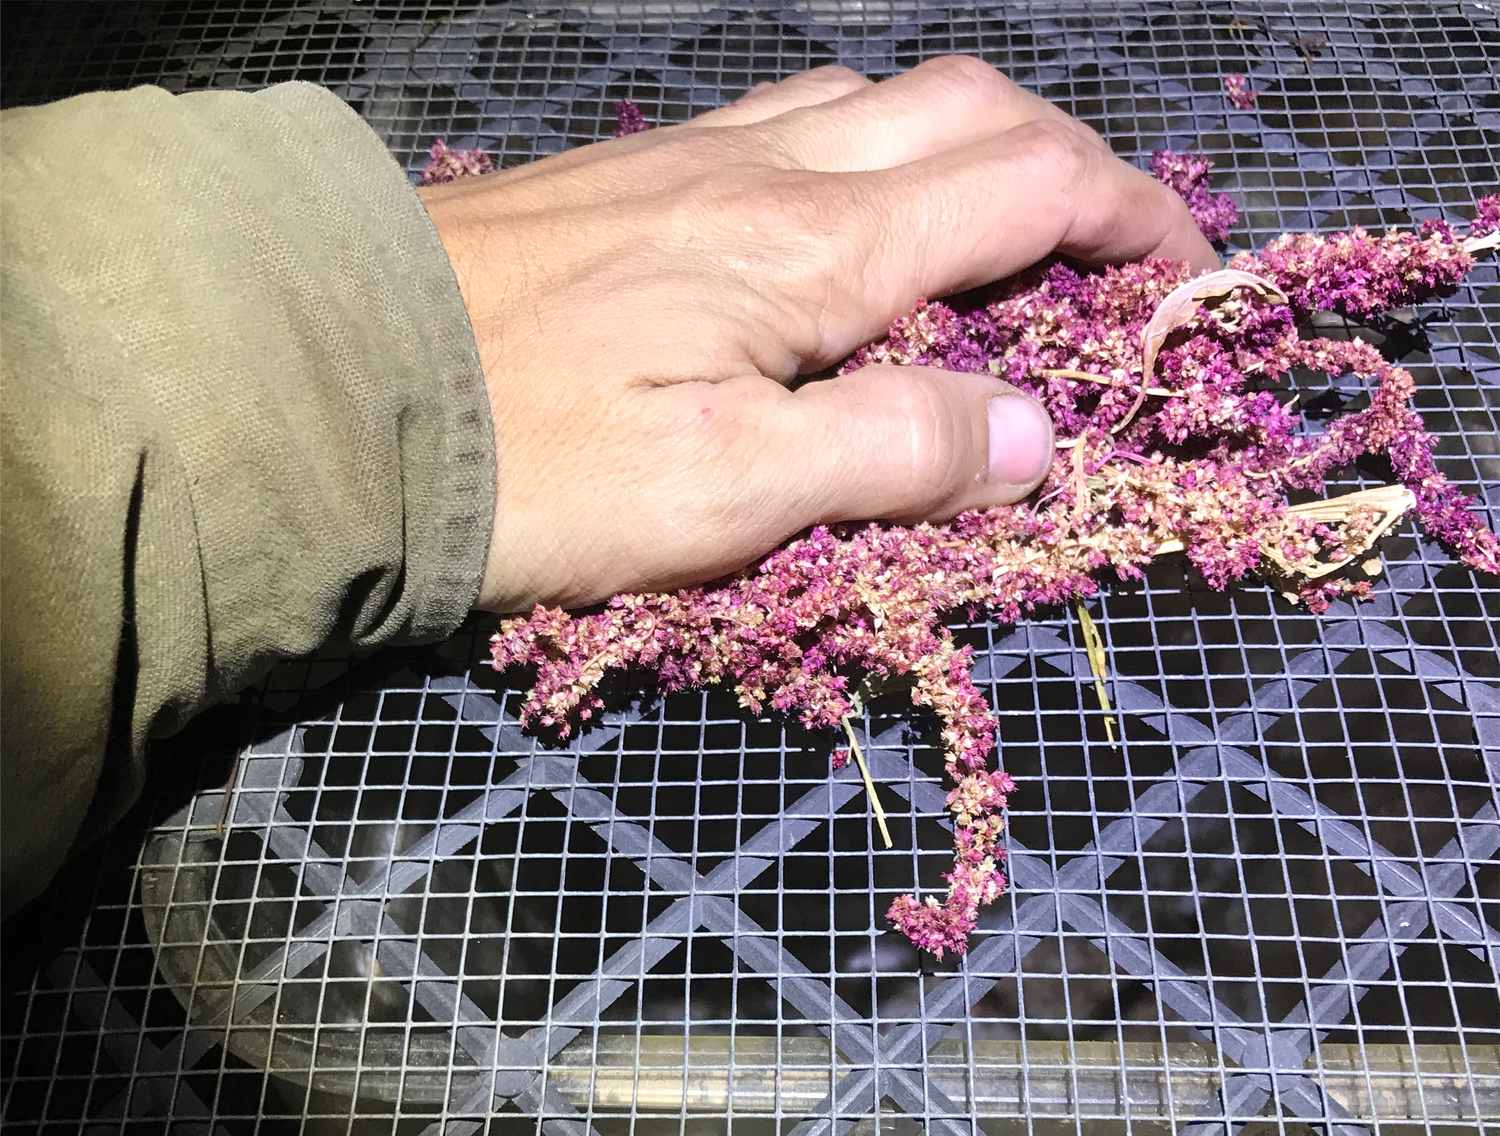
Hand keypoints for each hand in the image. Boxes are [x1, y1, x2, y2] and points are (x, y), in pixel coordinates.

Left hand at [419, 57, 1217, 613]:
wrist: (336, 386)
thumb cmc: (532, 464)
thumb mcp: (725, 491)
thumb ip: (888, 450)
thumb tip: (1033, 432)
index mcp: (815, 248)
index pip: (1026, 188)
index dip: (1131, 216)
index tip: (1187, 271)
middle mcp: (766, 171)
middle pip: (963, 108)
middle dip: (1064, 163)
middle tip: (1103, 245)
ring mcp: (688, 160)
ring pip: (871, 101)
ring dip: (963, 147)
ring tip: (991, 229)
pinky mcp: (624, 181)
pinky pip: (782, 126)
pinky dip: (861, 155)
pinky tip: (839, 218)